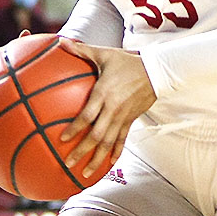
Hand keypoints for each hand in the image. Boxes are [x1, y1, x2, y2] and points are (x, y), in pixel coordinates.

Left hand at [58, 41, 156, 178]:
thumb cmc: (127, 61)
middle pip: (97, 134)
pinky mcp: (131, 120)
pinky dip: (115, 153)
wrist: (156, 70)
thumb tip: (60, 41)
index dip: (75, 128)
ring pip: (109, 142)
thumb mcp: (105, 54)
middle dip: (82, 150)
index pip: (88, 115)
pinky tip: (108, 165)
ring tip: (85, 174)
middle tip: (68, 163)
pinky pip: (122, 140)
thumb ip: (82, 51)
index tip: (62, 139)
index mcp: (104, 93)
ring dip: (97, 159)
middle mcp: (113, 108)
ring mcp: (123, 116)